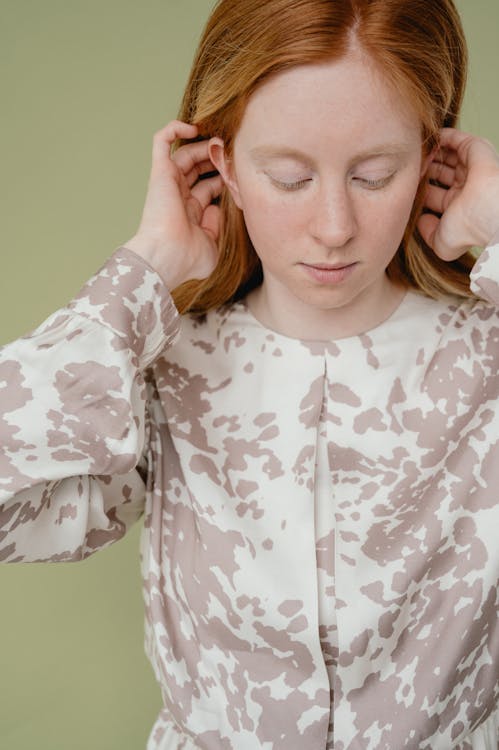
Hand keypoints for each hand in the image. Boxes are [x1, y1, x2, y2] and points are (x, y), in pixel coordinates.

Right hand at [123, 120, 223, 288]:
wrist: (167, 257)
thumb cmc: (188, 259)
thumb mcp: (213, 245)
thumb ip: (218, 228)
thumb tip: (217, 208)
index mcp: (190, 213)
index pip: (208, 187)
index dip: (224, 178)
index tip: (241, 174)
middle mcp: (179, 196)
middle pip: (198, 168)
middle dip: (216, 159)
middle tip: (232, 153)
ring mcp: (168, 183)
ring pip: (185, 152)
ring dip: (203, 145)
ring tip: (219, 142)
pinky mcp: (160, 172)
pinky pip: (161, 141)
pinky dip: (174, 129)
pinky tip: (193, 128)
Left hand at [418, 128, 498, 259]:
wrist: (486, 214)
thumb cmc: (466, 230)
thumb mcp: (440, 242)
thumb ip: (427, 233)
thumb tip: (421, 220)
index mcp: (457, 206)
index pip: (433, 194)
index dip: (417, 190)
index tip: (401, 187)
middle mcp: (464, 187)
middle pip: (438, 173)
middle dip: (422, 170)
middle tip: (405, 169)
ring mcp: (470, 168)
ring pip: (446, 156)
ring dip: (429, 154)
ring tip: (413, 154)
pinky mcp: (476, 150)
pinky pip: (455, 139)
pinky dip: (441, 137)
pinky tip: (426, 141)